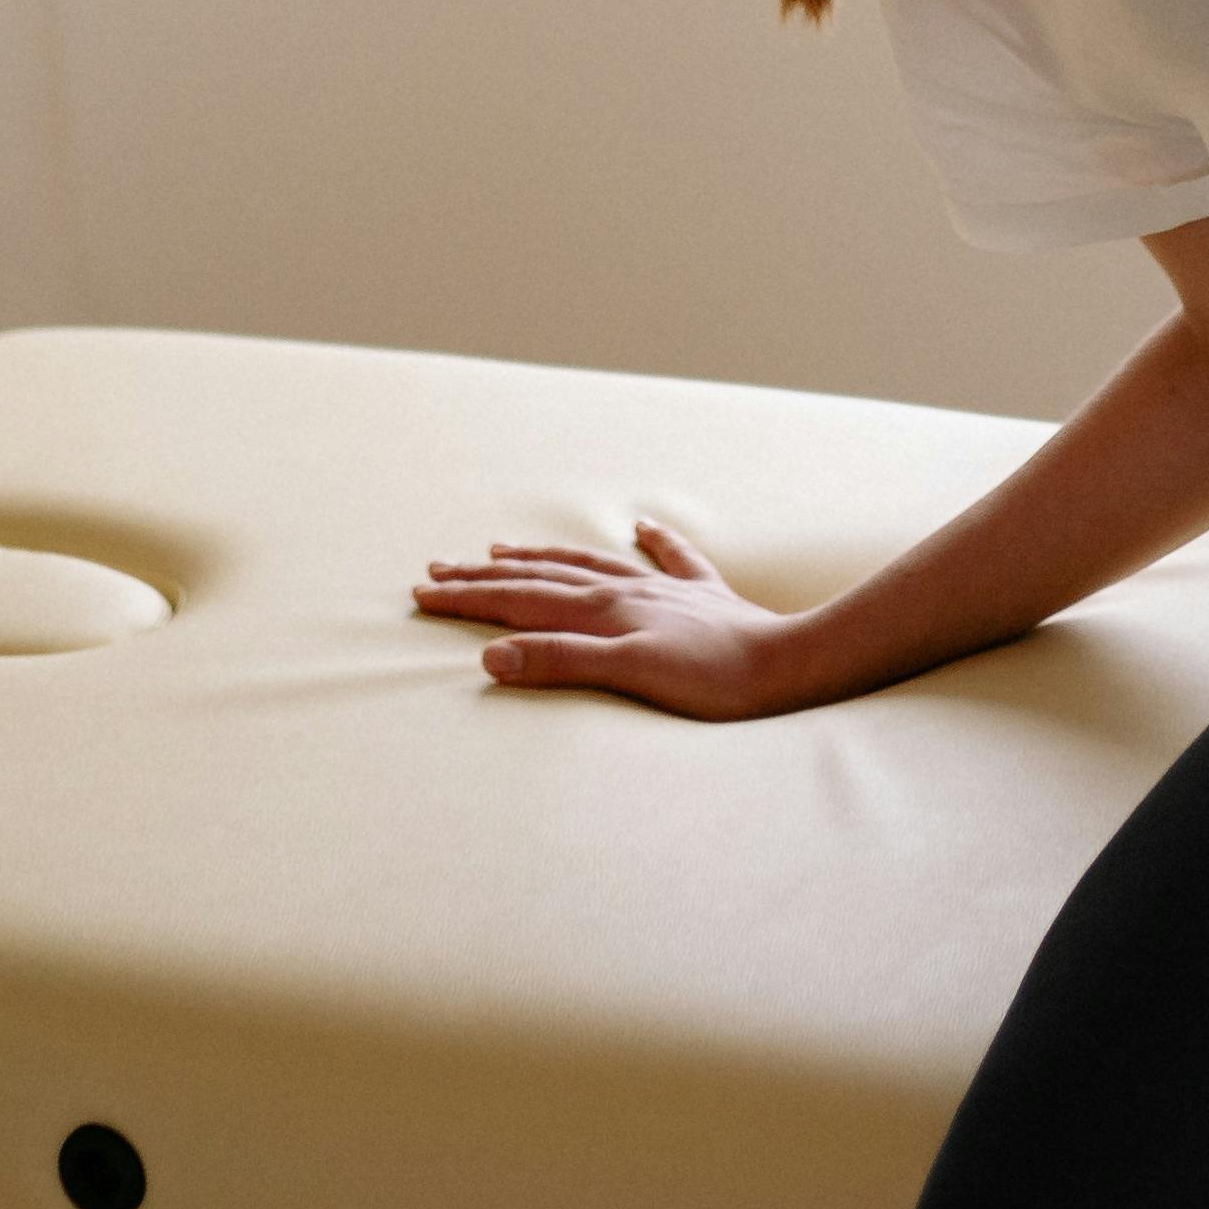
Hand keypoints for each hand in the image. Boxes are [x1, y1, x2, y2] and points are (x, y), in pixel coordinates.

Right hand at [411, 519, 817, 720]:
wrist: (788, 665)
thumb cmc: (711, 681)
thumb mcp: (628, 674)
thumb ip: (560, 662)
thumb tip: (490, 654)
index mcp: (604, 610)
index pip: (519, 600)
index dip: (468, 599)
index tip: (420, 593)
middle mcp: (628, 591)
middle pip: (543, 577)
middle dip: (486, 576)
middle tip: (438, 569)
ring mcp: (665, 591)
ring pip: (589, 564)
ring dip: (543, 557)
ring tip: (507, 548)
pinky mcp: (703, 599)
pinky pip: (671, 560)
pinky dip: (651, 542)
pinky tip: (643, 527)